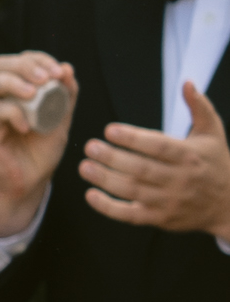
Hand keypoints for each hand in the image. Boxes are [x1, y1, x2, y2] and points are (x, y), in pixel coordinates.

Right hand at [0, 51, 74, 234]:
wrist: (31, 182)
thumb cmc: (42, 149)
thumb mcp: (61, 118)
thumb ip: (66, 95)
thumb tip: (67, 68)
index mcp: (13, 91)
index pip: (18, 60)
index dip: (38, 59)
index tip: (59, 71)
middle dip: (25, 65)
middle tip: (46, 78)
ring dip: (13, 82)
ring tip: (35, 92)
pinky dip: (14, 113)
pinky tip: (28, 125)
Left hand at [81, 81, 229, 234]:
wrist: (228, 205)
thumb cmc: (215, 163)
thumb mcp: (212, 133)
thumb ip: (199, 107)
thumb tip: (187, 82)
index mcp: (190, 156)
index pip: (159, 146)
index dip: (133, 138)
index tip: (110, 129)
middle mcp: (180, 179)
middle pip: (141, 169)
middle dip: (112, 158)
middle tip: (90, 147)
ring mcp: (169, 201)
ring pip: (132, 191)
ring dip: (105, 180)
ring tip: (85, 166)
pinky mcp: (159, 218)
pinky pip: (130, 215)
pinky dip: (108, 207)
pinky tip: (90, 195)